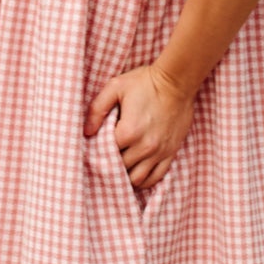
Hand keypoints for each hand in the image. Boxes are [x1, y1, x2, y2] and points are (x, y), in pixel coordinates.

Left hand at [84, 64, 193, 189]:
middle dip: (110, 165)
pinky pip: (155, 178)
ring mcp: (159, 152)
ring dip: (125, 176)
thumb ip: (97, 109)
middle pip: (120, 168)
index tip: (94, 146)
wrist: (177, 82)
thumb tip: (87, 132)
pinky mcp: (170, 153)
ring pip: (137, 179)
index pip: (105, 153)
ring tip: (119, 168)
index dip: (97, 151)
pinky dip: (144, 181)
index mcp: (129, 131)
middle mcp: (145, 146)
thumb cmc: (145, 82)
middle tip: (104, 158)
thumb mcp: (115, 87)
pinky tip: (135, 174)